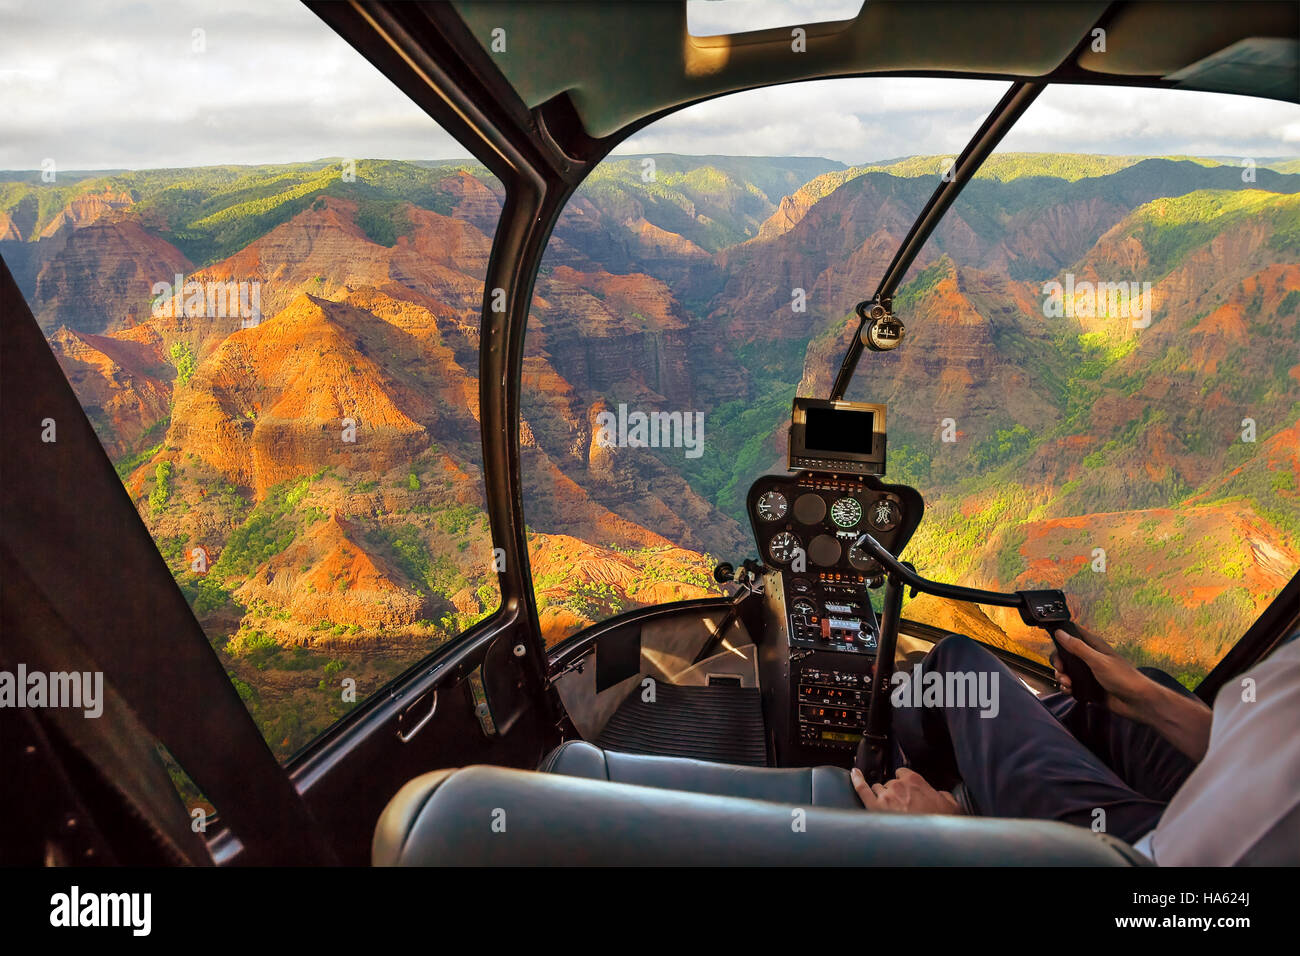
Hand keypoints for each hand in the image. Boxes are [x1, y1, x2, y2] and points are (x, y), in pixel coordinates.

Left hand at [851, 766, 962, 814]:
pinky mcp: (873, 807)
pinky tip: (854, 774)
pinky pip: (862, 789)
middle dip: (894, 791)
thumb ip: (943, 794)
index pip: (903, 772)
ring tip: (889, 807)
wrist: (929, 841)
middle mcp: (898, 785)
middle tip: (902, 804)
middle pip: (890, 782)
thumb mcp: (951, 805)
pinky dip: (856, 780)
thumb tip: (940, 794)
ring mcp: (884, 796)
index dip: (904, 780)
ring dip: (881, 795)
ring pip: (878, 788)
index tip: (906, 787)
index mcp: (915, 781)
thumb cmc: (939, 823)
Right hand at [1056, 624, 1211, 759]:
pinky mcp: (1088, 688)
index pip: (1073, 634)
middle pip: (1065, 655)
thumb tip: (1060, 632)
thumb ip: (1078, 647)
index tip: (1053, 643)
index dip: (1061, 635)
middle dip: (1059, 663)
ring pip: (1066, 671)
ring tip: (1068, 684)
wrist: (1138, 703)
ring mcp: (1089, 674)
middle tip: (1062, 670)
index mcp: (1094, 646)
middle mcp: (1090, 658)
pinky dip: (1067, 688)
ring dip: (1062, 677)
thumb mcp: (1099, 661)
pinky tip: (1071, 691)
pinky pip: (1071, 686)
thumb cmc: (1124, 678)